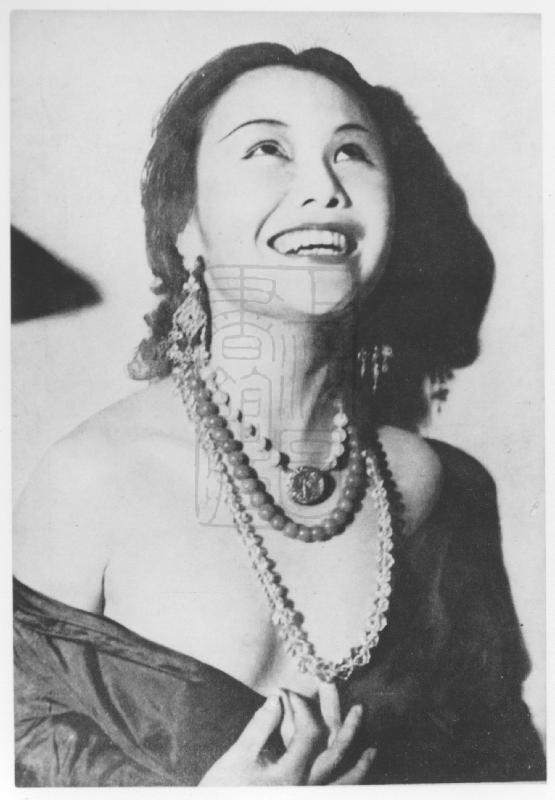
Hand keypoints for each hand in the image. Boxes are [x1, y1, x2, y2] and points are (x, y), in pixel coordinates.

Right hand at [199, 688, 375, 785]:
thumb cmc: (224, 791)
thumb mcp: (239, 756)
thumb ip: (262, 725)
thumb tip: (279, 698)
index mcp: (292, 776)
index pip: (311, 732)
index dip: (302, 706)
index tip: (285, 692)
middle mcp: (305, 789)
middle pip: (334, 753)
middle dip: (343, 725)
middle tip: (354, 702)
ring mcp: (305, 796)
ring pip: (341, 783)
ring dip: (358, 766)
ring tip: (372, 750)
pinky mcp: (297, 796)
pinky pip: (331, 792)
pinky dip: (345, 784)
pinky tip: (353, 775)